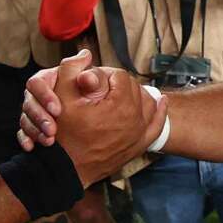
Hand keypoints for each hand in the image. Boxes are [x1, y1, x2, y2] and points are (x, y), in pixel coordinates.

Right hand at [18, 50, 166, 184]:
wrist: (65, 170)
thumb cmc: (62, 134)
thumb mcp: (60, 96)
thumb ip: (71, 69)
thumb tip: (86, 52)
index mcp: (120, 105)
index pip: (121, 76)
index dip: (105, 74)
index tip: (92, 81)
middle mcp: (135, 120)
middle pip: (136, 89)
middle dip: (120, 84)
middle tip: (103, 88)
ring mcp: (138, 136)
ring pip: (149, 105)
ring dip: (139, 95)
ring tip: (127, 91)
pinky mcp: (137, 147)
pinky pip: (156, 126)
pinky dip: (159, 113)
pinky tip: (161, 103)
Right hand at [18, 50, 104, 149]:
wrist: (94, 124)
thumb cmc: (93, 98)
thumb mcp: (92, 85)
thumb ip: (86, 72)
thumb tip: (85, 55)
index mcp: (50, 80)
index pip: (37, 82)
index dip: (45, 95)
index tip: (57, 109)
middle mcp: (40, 95)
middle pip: (29, 102)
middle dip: (39, 116)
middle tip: (53, 129)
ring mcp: (35, 112)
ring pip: (25, 118)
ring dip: (35, 130)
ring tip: (49, 141)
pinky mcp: (34, 128)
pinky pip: (24, 133)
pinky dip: (27, 140)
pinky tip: (31, 147)